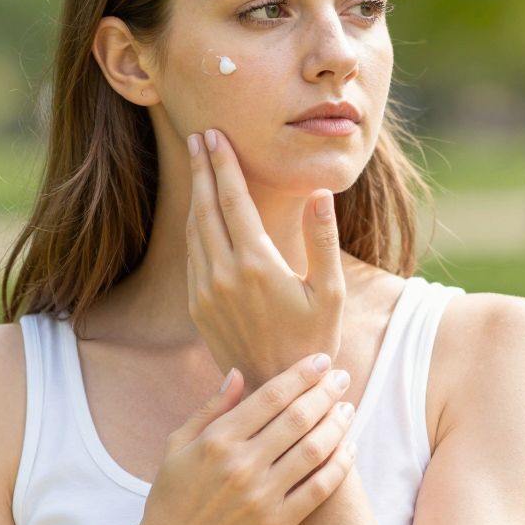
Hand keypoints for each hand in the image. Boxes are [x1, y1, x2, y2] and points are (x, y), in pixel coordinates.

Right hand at [137, 353, 360, 524]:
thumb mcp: (177, 447)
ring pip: (314, 450)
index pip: (271, 396)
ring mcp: (262, 496)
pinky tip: (349, 449)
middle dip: (326, 392)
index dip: (301, 374)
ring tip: (348, 409)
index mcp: (217, 441)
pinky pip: (319, 490)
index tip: (322, 360)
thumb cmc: (170, 500)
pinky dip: (339, 466)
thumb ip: (210, 409)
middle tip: (343, 378)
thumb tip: (238, 372)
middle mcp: (242, 465)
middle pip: (298, 417)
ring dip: (337, 424)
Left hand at [185, 128, 344, 387]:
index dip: (223, 165)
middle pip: (205, 208)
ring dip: (195, 195)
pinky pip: (192, 256)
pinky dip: (195, 226)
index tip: (215, 135)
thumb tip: (320, 191)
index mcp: (257, 265)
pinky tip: (200, 212)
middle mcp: (224, 274)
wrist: (278, 389)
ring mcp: (205, 291)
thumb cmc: (315, 340)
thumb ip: (322, 238)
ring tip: (198, 165)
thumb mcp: (331, 291)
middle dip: (202, 169)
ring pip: (194, 230)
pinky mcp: (197, 306)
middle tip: (199, 136)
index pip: (232, 200)